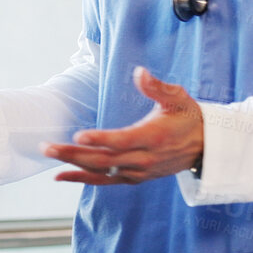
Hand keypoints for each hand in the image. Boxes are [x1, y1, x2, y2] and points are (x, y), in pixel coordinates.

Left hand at [46, 66, 203, 185]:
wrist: (206, 147)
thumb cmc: (189, 117)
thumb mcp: (178, 97)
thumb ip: (157, 87)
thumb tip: (139, 72)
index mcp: (154, 137)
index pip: (122, 141)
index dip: (100, 139)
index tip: (78, 134)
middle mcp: (144, 158)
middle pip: (104, 159)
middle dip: (73, 153)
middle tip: (47, 146)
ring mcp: (138, 171)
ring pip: (101, 171)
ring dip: (73, 165)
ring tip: (49, 156)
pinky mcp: (134, 178)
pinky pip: (106, 181)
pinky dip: (83, 178)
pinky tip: (62, 175)